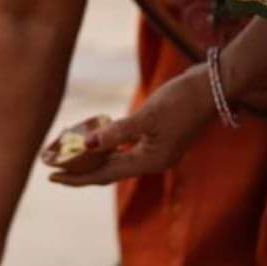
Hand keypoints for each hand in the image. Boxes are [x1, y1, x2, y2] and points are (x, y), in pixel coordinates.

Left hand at [48, 66, 213, 186]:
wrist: (215, 87)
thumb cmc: (183, 100)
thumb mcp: (149, 116)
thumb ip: (118, 131)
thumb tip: (88, 144)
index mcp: (150, 161)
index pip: (104, 175)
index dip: (76, 177)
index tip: (51, 177)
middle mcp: (152, 160)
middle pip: (108, 172)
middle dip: (80, 171)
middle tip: (52, 168)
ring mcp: (156, 150)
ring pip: (116, 160)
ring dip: (93, 159)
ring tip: (68, 155)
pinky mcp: (159, 137)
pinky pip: (126, 148)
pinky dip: (109, 146)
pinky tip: (97, 139)